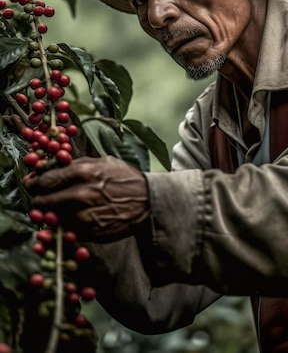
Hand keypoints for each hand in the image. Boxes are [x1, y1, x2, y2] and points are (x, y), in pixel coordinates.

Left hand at [27, 156, 148, 240]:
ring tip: (57, 210)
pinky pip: (67, 230)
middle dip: (39, 201)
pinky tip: (73, 219)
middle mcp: (81, 194)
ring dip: (51, 215)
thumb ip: (77, 164)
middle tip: (40, 200)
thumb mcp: (102, 162)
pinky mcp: (89, 232)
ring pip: (53, 218)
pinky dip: (66, 226)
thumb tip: (52, 166)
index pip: (46, 180)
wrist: (148, 202)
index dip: (35, 183)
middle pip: (44, 201)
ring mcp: (84, 216)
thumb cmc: (124, 178)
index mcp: (83, 172)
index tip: (31, 185)